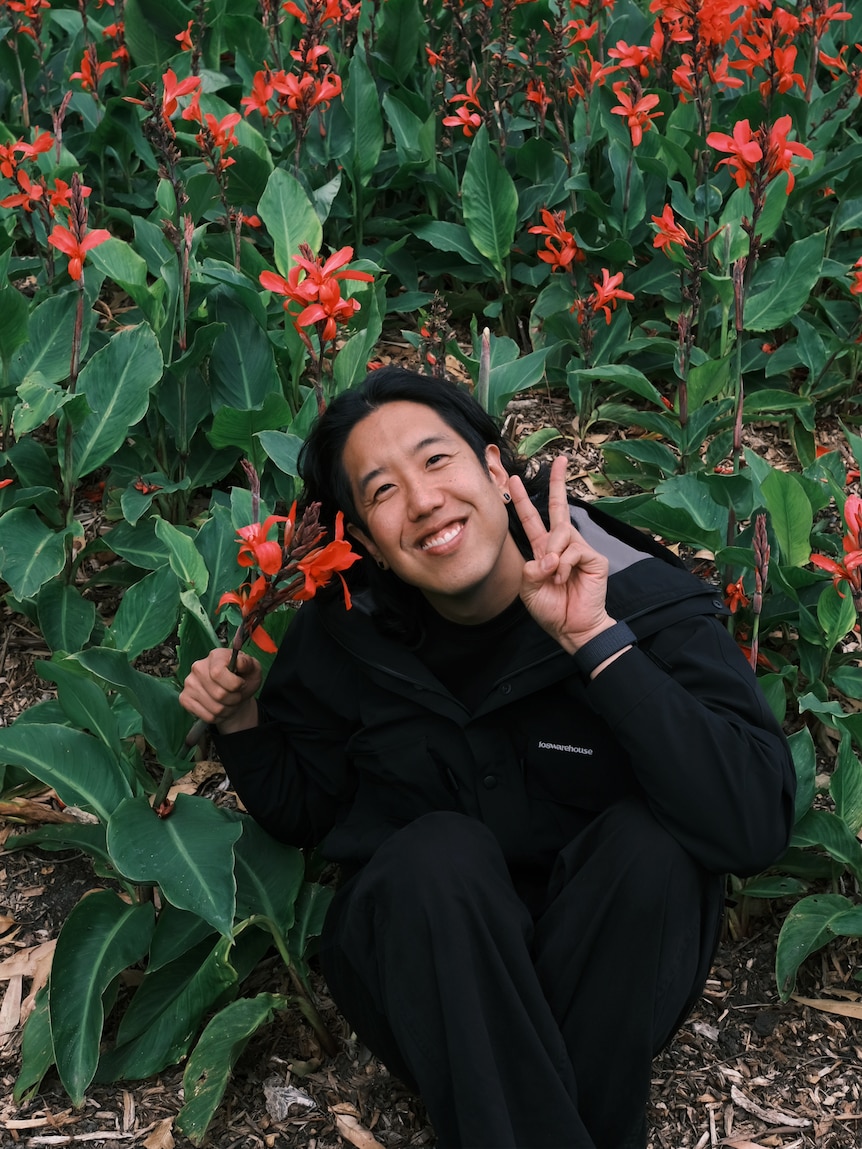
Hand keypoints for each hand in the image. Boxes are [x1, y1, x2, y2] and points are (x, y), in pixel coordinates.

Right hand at [179, 648, 261, 733]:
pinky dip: (218, 717)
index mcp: (216, 656)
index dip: (234, 684)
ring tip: (229, 702)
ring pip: (214, 708)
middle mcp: (198, 667)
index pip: (217, 673)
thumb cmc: (243, 680)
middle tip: (237, 695)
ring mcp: (190, 683)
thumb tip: (239, 661)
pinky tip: (219, 707)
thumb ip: (249, 664)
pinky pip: (207, 716)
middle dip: (234, 699)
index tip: (241, 684)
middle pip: (219, 694)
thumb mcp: (253, 670)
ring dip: (227, 709)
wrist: (234, 694)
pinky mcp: (185, 698)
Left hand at [509, 455, 614, 654]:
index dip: (522, 500)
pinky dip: (563, 566)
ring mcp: (579, 549)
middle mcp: (562, 545)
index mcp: (544, 549)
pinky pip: (573, 551)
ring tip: (553, 575)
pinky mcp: (594, 558)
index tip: (512, 481)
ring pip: (562, 533)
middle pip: (559, 508)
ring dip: (552, 554)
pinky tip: (564, 579)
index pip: (532, 519)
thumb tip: (546, 556)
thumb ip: (530, 569)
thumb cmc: (551, 608)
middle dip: (557, 483)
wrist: (571, 627)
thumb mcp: (528, 588)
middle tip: (558, 460)